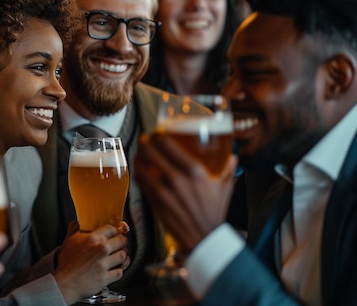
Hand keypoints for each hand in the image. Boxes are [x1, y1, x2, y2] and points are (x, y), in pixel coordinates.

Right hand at [53, 221, 127, 304]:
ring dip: (122, 257)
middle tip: (120, 245)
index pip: (111, 229)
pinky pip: (119, 272)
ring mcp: (104, 264)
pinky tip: (114, 269)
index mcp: (92, 239)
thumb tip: (75, 224)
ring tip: (119, 257)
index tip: (116, 233)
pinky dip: (118, 271)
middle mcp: (100, 250)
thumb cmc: (66, 264)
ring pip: (123, 256)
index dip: (115, 230)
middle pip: (121, 241)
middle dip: (122, 243)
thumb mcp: (68, 242)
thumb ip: (73, 230)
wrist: (65, 283)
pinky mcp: (106, 277)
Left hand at [135, 133, 237, 253]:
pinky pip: (141, 183)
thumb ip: (228, 169)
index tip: (157, 132)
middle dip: (144, 142)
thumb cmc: (214, 212)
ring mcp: (163, 192)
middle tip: (145, 139)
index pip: (168, 145)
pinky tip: (139, 169)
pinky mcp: (155, 203)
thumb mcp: (225, 187)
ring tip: (139, 152)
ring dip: (138, 156)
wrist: (204, 237)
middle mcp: (176, 179)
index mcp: (194, 172)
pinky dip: (138, 173)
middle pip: (150, 152)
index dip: (158, 135)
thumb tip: (233, 156)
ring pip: (141, 167)